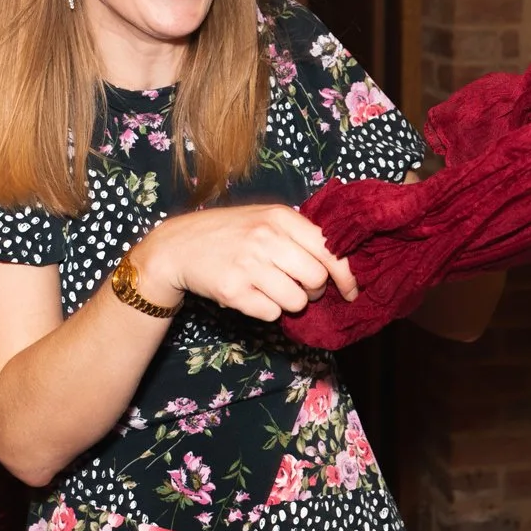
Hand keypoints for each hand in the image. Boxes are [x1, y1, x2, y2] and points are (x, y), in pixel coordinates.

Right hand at [136, 205, 358, 321]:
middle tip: (299, 287)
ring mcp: (249, 264)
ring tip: (272, 289)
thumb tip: (339, 263)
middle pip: (316, 279)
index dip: (346, 276)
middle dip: (314, 291)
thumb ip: (299, 235)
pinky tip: (252, 295)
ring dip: (290, 302)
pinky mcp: (233, 290)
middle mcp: (266, 238)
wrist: (179, 246)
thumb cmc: (231, 233)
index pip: (330, 251)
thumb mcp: (265, 219)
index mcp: (280, 217)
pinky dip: (267, 310)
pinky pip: (272, 313)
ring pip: (297, 301)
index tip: (351, 291)